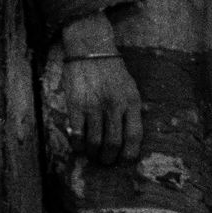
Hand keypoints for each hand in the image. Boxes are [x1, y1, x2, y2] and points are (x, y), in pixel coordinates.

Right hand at [59, 15, 142, 165]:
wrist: (91, 50)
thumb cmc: (113, 71)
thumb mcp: (131, 87)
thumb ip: (132, 109)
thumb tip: (133, 135)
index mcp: (132, 101)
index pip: (135, 135)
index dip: (130, 153)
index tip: (126, 161)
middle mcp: (115, 106)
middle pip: (114, 143)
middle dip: (110, 158)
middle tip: (106, 161)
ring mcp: (95, 106)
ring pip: (95, 142)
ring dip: (94, 154)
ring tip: (93, 156)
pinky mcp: (76, 105)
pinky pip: (77, 134)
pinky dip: (78, 145)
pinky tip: (79, 146)